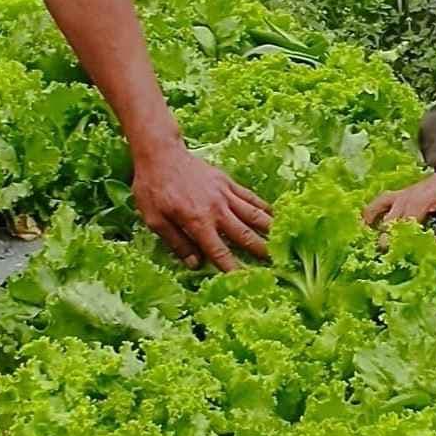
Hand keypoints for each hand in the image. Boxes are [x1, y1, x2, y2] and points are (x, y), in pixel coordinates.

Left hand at [132, 140, 271, 271]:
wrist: (160, 154)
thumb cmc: (153, 188)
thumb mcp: (154, 220)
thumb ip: (177, 243)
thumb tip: (195, 264)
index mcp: (197, 222)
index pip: (219, 252)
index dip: (233, 268)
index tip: (246, 281)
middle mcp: (216, 210)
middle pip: (244, 235)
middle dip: (260, 251)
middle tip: (276, 265)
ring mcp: (224, 194)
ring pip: (253, 215)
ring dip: (269, 230)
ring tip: (283, 242)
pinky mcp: (227, 182)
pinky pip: (250, 197)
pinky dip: (264, 207)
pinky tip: (274, 215)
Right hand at [364, 160, 435, 254]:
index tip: (434, 263)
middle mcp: (431, 196)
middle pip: (413, 216)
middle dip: (404, 238)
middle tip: (396, 260)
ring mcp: (413, 193)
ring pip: (394, 211)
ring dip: (386, 231)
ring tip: (380, 252)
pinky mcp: (402, 193)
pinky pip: (381, 201)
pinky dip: (370, 214)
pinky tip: (363, 231)